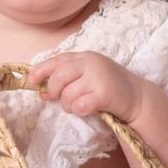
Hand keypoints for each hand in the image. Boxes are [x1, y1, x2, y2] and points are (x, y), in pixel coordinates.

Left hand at [27, 51, 143, 120]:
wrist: (137, 97)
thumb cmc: (107, 87)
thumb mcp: (86, 76)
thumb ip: (66, 78)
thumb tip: (40, 90)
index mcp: (84, 57)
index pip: (56, 61)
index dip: (41, 71)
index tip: (31, 81)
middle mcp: (90, 63)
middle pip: (58, 77)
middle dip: (53, 91)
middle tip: (56, 98)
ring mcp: (98, 77)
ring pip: (68, 95)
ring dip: (68, 105)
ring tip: (77, 105)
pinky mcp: (105, 94)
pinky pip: (80, 105)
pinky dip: (79, 110)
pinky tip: (87, 109)